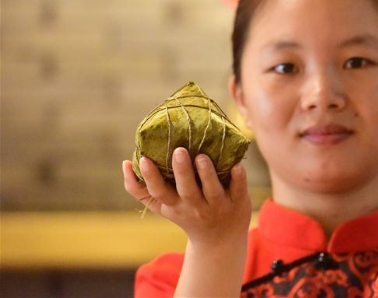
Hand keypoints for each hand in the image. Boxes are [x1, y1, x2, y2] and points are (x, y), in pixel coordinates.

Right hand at [122, 147, 251, 245]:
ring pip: (211, 190)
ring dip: (207, 173)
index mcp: (175, 206)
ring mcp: (218, 206)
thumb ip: (141, 190)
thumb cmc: (187, 215)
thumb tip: (125, 163)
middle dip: (182, 172)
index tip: (143, 159)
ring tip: (202, 156)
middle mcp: (195, 207)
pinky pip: (238, 189)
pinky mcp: (238, 202)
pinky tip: (237, 165)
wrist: (220, 240)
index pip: (159, 193)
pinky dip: (238, 178)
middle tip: (178, 150)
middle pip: (186, 191)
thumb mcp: (163, 207)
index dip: (150, 177)